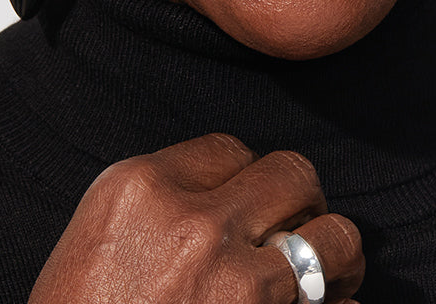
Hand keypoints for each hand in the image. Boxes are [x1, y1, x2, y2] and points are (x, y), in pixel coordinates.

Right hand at [29, 132, 364, 302]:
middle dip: (301, 201)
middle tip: (295, 229)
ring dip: (336, 255)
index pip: (230, 149)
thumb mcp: (99, 238)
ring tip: (327, 274)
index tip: (245, 206)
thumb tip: (228, 200)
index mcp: (143, 189)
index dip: (246, 179)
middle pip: (291, 174)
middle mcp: (195, 226)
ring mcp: (238, 287)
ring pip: (335, 238)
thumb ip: (162, 203)